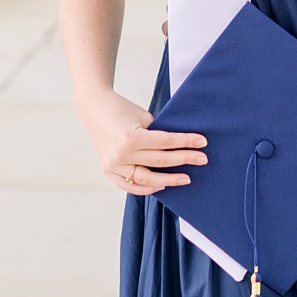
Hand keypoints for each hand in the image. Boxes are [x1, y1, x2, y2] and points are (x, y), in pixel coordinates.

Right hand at [76, 85, 205, 196]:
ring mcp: (114, 165)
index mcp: (131, 137)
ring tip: (186, 179)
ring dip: (169, 179)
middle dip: (184, 159)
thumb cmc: (121, 108)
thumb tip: (179, 148)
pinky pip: (130, 186)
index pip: (165, 143)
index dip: (186, 142)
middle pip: (160, 160)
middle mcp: (122, 154)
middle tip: (202, 160)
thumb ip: (157, 135)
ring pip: (147, 179)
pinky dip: (147, 188)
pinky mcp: (108, 170)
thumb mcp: (142, 117)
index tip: (202, 143)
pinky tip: (162, 185)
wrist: (93, 108)